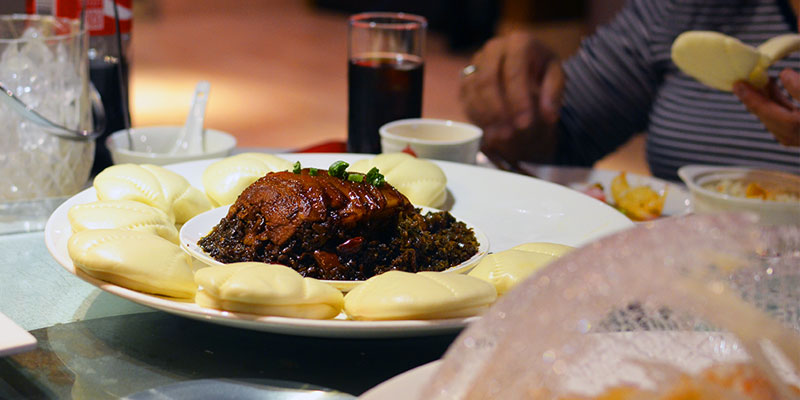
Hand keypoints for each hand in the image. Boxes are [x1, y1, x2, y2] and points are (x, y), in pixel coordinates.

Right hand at [460, 32, 564, 167]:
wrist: (525, 62)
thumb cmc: (541, 69)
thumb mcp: (556, 76)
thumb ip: (554, 94)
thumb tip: (549, 116)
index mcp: (519, 42)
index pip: (514, 71)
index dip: (518, 99)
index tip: (525, 123)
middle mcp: (494, 48)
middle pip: (487, 79)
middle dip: (497, 109)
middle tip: (509, 134)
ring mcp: (477, 61)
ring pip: (473, 90)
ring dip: (485, 116)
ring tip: (501, 136)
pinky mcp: (467, 77)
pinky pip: (466, 98)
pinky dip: (477, 116)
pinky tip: (491, 131)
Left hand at [733, 68, 799, 146]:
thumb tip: (784, 75)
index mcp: (795, 126)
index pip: (764, 110)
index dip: (749, 96)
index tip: (737, 84)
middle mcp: (792, 136)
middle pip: (764, 114)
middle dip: (753, 97)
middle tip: (743, 80)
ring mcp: (795, 137)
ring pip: (771, 115)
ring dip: (764, 98)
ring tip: (759, 79)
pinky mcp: (798, 132)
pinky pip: (780, 116)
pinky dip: (774, 102)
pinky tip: (772, 87)